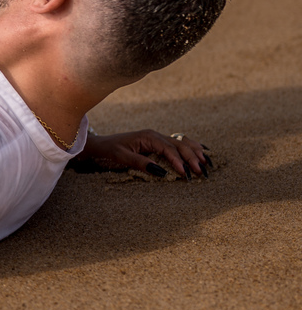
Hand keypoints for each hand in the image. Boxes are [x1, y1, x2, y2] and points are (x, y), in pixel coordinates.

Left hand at [75, 129, 212, 179]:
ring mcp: (158, 138)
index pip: (168, 149)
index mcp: (148, 137)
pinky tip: (204, 151)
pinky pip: (179, 143)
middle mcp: (155, 135)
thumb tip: (161, 171)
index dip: (179, 161)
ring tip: (208, 164)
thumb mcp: (122, 157)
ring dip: (196, 153)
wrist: (101, 144)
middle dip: (192, 158)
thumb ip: (140, 163)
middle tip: (202, 173)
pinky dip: (192, 147)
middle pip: (179, 145)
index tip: (187, 174)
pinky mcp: (159, 142)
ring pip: (182, 143)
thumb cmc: (110, 150)